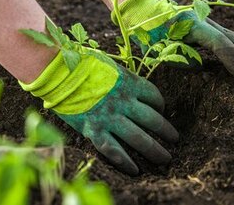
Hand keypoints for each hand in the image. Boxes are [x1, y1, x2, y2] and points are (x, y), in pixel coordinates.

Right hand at [20, 50, 177, 174]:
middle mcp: (124, 102)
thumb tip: (131, 85)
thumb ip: (123, 77)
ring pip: (138, 138)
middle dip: (166, 131)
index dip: (161, 105)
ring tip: (165, 159)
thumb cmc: (82, 64)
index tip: (161, 111)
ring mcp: (110, 117)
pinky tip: (136, 170)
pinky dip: (126, 162)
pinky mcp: (94, 130)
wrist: (58, 72)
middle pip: (152, 120)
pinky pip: (114, 150)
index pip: (154, 96)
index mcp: (129, 83)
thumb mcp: (110, 65)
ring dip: (155, 150)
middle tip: (175, 139)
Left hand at [113, 0, 233, 75]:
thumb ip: (181, 59)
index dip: (231, 57)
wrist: (145, 12)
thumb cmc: (149, 33)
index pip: (217, 41)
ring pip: (231, 34)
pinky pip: (226, 34)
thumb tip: (201, 66)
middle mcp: (202, 20)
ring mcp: (205, 20)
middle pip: (229, 37)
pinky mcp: (205, 24)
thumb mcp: (159, 49)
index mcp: (190, 24)